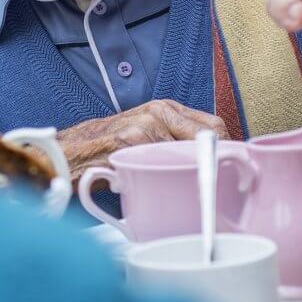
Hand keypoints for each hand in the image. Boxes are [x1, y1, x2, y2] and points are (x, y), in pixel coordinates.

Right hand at [57, 99, 227, 181]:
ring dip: (193, 175)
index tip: (233, 169)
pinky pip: (163, 164)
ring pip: (190, 152)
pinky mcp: (131, 140)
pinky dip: (167, 180)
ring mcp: (146, 124)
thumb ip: (175, 142)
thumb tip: (214, 163)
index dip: (228, 148)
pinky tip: (158, 189)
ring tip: (189, 192)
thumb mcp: (146, 137)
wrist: (68, 153)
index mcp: (167, 109)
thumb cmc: (109, 150)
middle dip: (220, 160)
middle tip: (220, 184)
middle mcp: (160, 111)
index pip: (215, 125)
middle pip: (212, 134)